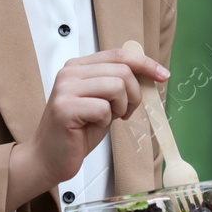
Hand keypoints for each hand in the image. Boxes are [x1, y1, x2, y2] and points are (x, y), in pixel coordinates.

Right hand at [8, 48, 167, 211]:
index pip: (119, 54)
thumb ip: (118, 85)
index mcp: (78, 66)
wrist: (49, 158)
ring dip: (121, 107)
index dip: (145, 63)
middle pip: (122, 70)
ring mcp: (65, 89)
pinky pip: (104, 108)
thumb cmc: (77, 132)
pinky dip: (106, 121)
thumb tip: (149, 74)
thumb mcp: (103, 102)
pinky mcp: (66, 108)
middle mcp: (70, 72)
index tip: (163, 75)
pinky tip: (93, 126)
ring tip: (109, 118)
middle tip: (126, 112)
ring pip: (116, 86)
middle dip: (134, 94)